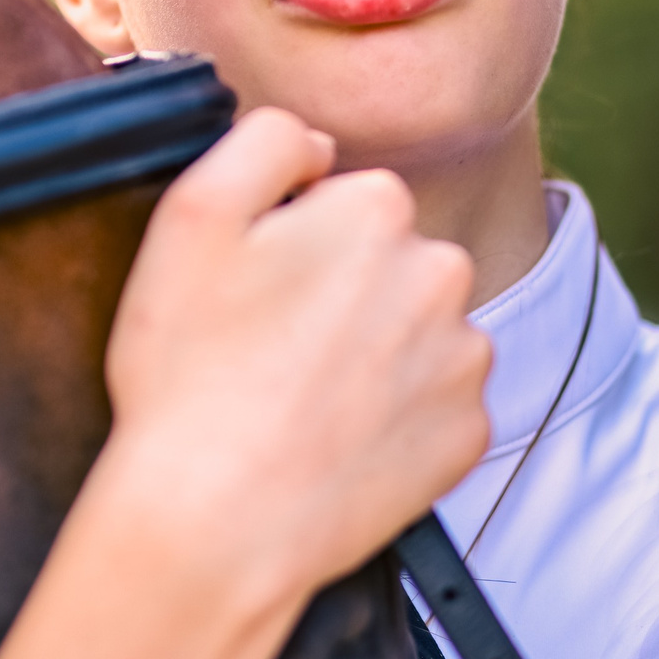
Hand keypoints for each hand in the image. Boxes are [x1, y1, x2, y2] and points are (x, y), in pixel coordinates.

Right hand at [0, 107, 488, 658]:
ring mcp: (463, 359)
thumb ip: (264, 139)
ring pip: (416, 332)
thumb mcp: (191, 211)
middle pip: (388, 262)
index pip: (342, 199)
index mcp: (378, 208)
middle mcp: (442, 272)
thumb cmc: (190, 370)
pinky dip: (394, 419)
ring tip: (300, 400)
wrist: (217, 519)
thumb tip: (317, 146)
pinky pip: (434, 406)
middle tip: (269, 350)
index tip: (251, 291)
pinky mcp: (467, 436)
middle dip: (342, 292)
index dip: (290, 241)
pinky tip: (335, 441)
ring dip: (373, 353)